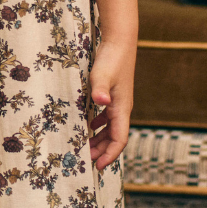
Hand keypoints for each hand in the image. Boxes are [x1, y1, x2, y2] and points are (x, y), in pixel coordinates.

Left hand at [87, 39, 135, 170]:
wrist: (119, 41)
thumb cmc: (111, 58)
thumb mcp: (102, 74)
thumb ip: (100, 89)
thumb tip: (101, 101)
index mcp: (121, 109)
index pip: (119, 140)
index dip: (110, 155)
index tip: (98, 167)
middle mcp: (121, 108)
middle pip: (114, 138)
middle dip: (102, 151)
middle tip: (85, 161)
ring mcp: (117, 102)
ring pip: (110, 128)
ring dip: (99, 139)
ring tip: (84, 148)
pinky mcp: (112, 95)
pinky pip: (106, 117)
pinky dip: (97, 125)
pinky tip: (87, 127)